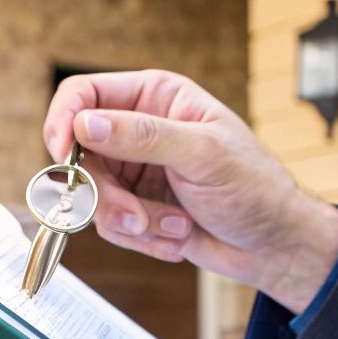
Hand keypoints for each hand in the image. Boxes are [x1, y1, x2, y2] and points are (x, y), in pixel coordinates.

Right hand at [42, 70, 337, 313]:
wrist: (273, 244)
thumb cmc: (253, 187)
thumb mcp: (202, 154)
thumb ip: (143, 136)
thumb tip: (86, 124)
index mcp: (155, 96)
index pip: (84, 94)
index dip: (65, 122)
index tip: (64, 156)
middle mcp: (138, 130)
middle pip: (80, 155)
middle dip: (106, 195)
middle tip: (136, 217)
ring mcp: (135, 171)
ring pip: (92, 197)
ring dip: (131, 221)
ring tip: (175, 227)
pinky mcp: (135, 207)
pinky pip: (110, 226)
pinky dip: (142, 239)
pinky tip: (178, 236)